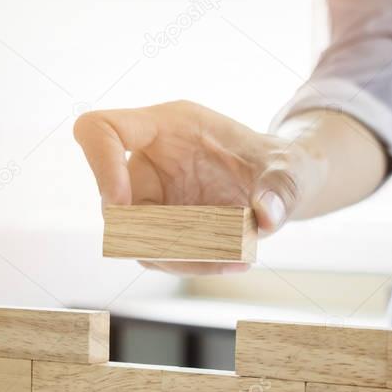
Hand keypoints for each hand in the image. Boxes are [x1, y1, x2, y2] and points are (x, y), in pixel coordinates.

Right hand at [73, 100, 325, 273]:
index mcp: (166, 126)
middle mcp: (149, 160)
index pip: (101, 131)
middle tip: (212, 249)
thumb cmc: (282, 163)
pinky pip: (160, 255)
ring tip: (237, 258)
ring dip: (178, 258)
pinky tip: (237, 262)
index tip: (121, 204)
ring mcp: (152, 195)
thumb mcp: (292, 169)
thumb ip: (283, 188)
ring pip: (136, 239)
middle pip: (115, 204)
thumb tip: (267, 217)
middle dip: (154, 236)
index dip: (99, 165)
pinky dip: (193, 265)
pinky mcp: (162, 226)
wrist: (285, 185)